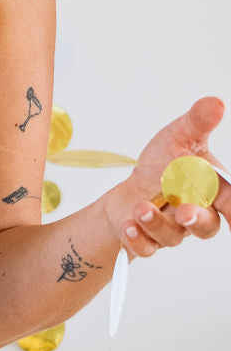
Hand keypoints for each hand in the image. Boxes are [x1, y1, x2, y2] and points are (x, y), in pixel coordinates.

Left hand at [100, 95, 226, 259]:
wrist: (133, 184)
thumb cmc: (165, 163)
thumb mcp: (180, 135)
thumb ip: (198, 122)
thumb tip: (216, 102)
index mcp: (211, 190)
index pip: (230, 203)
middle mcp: (196, 214)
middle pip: (206, 227)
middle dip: (197, 220)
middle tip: (185, 212)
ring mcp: (172, 229)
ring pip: (172, 237)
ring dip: (156, 224)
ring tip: (141, 208)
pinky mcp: (148, 238)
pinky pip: (146, 248)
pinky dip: (138, 240)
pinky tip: (129, 226)